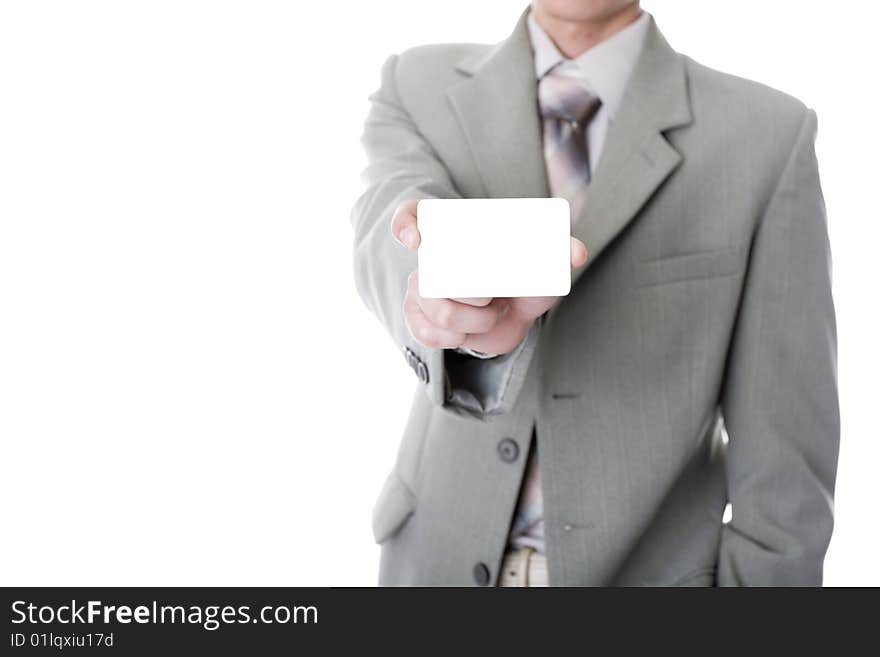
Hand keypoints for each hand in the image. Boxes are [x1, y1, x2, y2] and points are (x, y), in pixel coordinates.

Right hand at [391, 199, 586, 354]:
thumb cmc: (524, 275)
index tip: (416, 241)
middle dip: (474, 292)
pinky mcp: (420, 318)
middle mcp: (431, 257)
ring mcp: (422, 289)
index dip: (405, 225)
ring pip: (438, 309)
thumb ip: (560, 251)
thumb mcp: (544, 261)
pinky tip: (468, 334)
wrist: (515, 311)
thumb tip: (577, 254)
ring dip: (474, 319)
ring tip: (493, 314)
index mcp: (453, 230)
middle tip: (496, 295)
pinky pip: (426, 332)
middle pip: (433, 275)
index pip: (410, 216)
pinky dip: (455, 338)